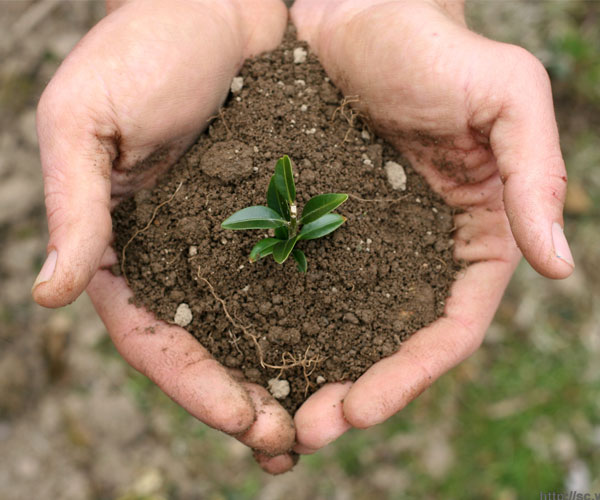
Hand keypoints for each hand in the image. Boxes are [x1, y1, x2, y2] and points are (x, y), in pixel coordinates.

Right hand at [33, 0, 296, 472]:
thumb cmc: (146, 47)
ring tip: (321, 423)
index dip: (193, 384)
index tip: (241, 420)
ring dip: (285, 379)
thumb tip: (49, 293)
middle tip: (288, 444)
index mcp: (125, 245)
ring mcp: (233, 242)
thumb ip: (73, 204)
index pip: (153, 336)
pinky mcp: (280, 217)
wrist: (223, 3)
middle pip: (209, 349)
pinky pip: (302, 281)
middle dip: (244, 401)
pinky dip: (319, 324)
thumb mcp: (86, 118)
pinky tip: (348, 354)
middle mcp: (181, 256)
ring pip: (258, 328)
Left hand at [290, 0, 573, 452]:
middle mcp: (420, 251)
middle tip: (307, 432)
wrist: (354, 10)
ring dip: (317, 375)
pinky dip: (286, 328)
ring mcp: (368, 244)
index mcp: (473, 235)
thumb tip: (559, 263)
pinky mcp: (319, 226)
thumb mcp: (503, 94)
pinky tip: (252, 353)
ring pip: (347, 328)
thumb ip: (534, 174)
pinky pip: (303, 288)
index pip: (451, 328)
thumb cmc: (430, 44)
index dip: (412, 375)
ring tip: (276, 416)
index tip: (361, 408)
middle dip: (358, 394)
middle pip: (394, 344)